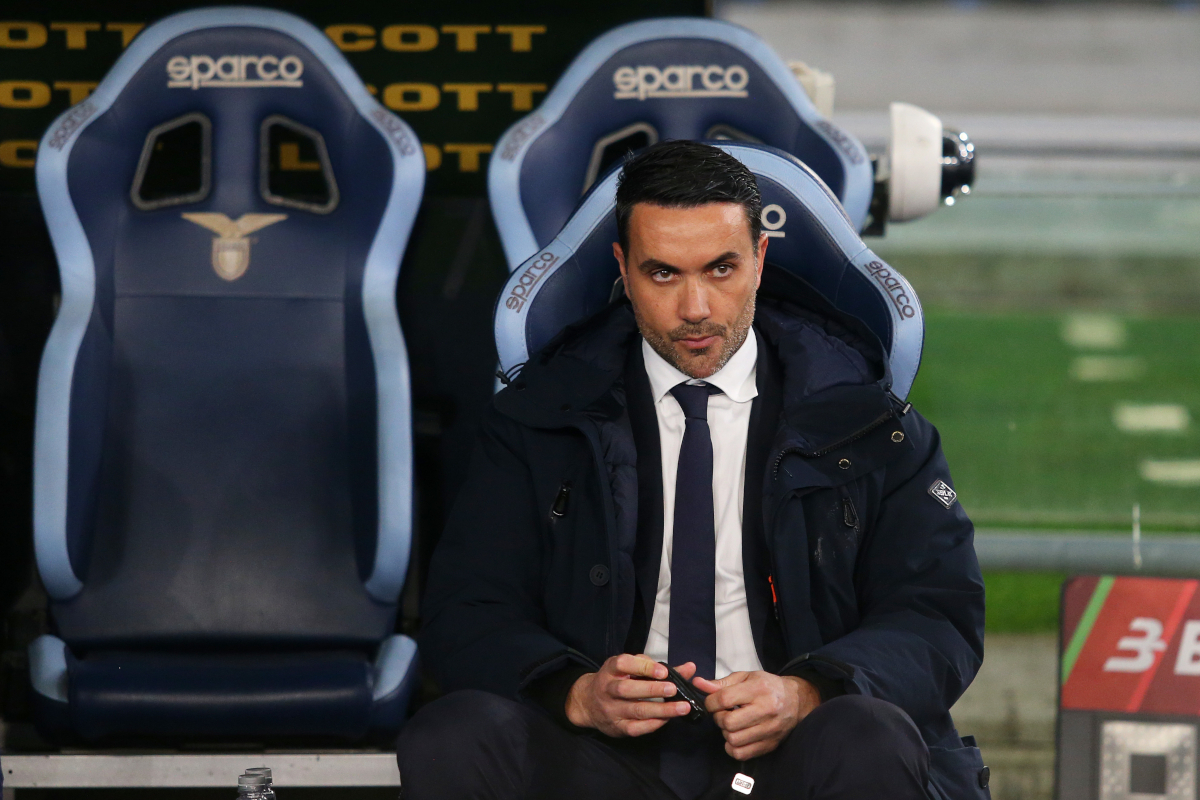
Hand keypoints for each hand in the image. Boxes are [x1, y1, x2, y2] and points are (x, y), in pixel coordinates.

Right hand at [565, 654, 694, 736]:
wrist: (588, 703)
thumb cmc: (616, 680)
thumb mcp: (630, 668)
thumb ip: (658, 667)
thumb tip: (689, 668)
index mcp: (611, 670)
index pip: (623, 664)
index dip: (644, 667)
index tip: (663, 671)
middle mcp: (608, 689)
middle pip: (627, 689)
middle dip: (652, 690)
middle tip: (673, 690)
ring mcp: (611, 710)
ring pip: (636, 710)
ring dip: (661, 710)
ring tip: (682, 708)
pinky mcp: (617, 727)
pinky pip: (636, 728)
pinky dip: (653, 724)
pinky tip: (667, 719)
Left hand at [692, 671, 819, 759]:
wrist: (797, 700)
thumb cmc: (767, 686)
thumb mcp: (745, 677)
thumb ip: (721, 683)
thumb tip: (698, 684)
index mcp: (758, 689)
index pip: (723, 699)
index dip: (710, 702)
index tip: (713, 702)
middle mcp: (766, 709)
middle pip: (727, 722)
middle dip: (718, 718)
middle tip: (723, 713)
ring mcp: (769, 730)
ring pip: (733, 739)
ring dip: (726, 733)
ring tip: (731, 724)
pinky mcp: (770, 744)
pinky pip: (742, 754)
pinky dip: (733, 748)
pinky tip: (736, 737)